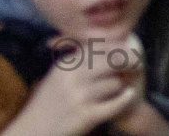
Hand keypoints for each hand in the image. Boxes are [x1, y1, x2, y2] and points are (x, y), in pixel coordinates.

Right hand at [4, 35, 149, 135]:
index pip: (104, 46)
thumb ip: (82, 58)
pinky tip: (126, 97)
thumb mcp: (60, 75)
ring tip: (114, 92)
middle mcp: (73, 77)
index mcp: (67, 64)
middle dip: (128, 63)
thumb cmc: (49, 103)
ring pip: (116, 83)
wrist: (31, 132)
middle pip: (115, 59)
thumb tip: (112, 41)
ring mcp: (79, 96)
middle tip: (136, 67)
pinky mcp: (86, 115)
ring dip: (119, 88)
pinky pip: (118, 102)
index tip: (130, 54)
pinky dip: (125, 99)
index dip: (121, 48)